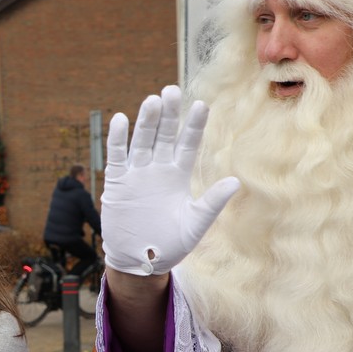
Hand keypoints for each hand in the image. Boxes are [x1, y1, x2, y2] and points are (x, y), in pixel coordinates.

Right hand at [101, 85, 239, 275]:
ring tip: (152, 101)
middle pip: (164, 136)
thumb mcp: (195, 225)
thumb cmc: (170, 245)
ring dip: (146, 122)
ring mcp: (137, 174)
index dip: (194, 125)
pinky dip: (118, 139)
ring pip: (142, 141)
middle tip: (172, 90)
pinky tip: (121, 119)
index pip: (187, 145)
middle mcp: (158, 170)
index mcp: (178, 176)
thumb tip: (235, 182)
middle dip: (169, 115)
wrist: (140, 261)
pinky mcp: (118, 183)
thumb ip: (212, 203)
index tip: (201, 104)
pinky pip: (117, 157)